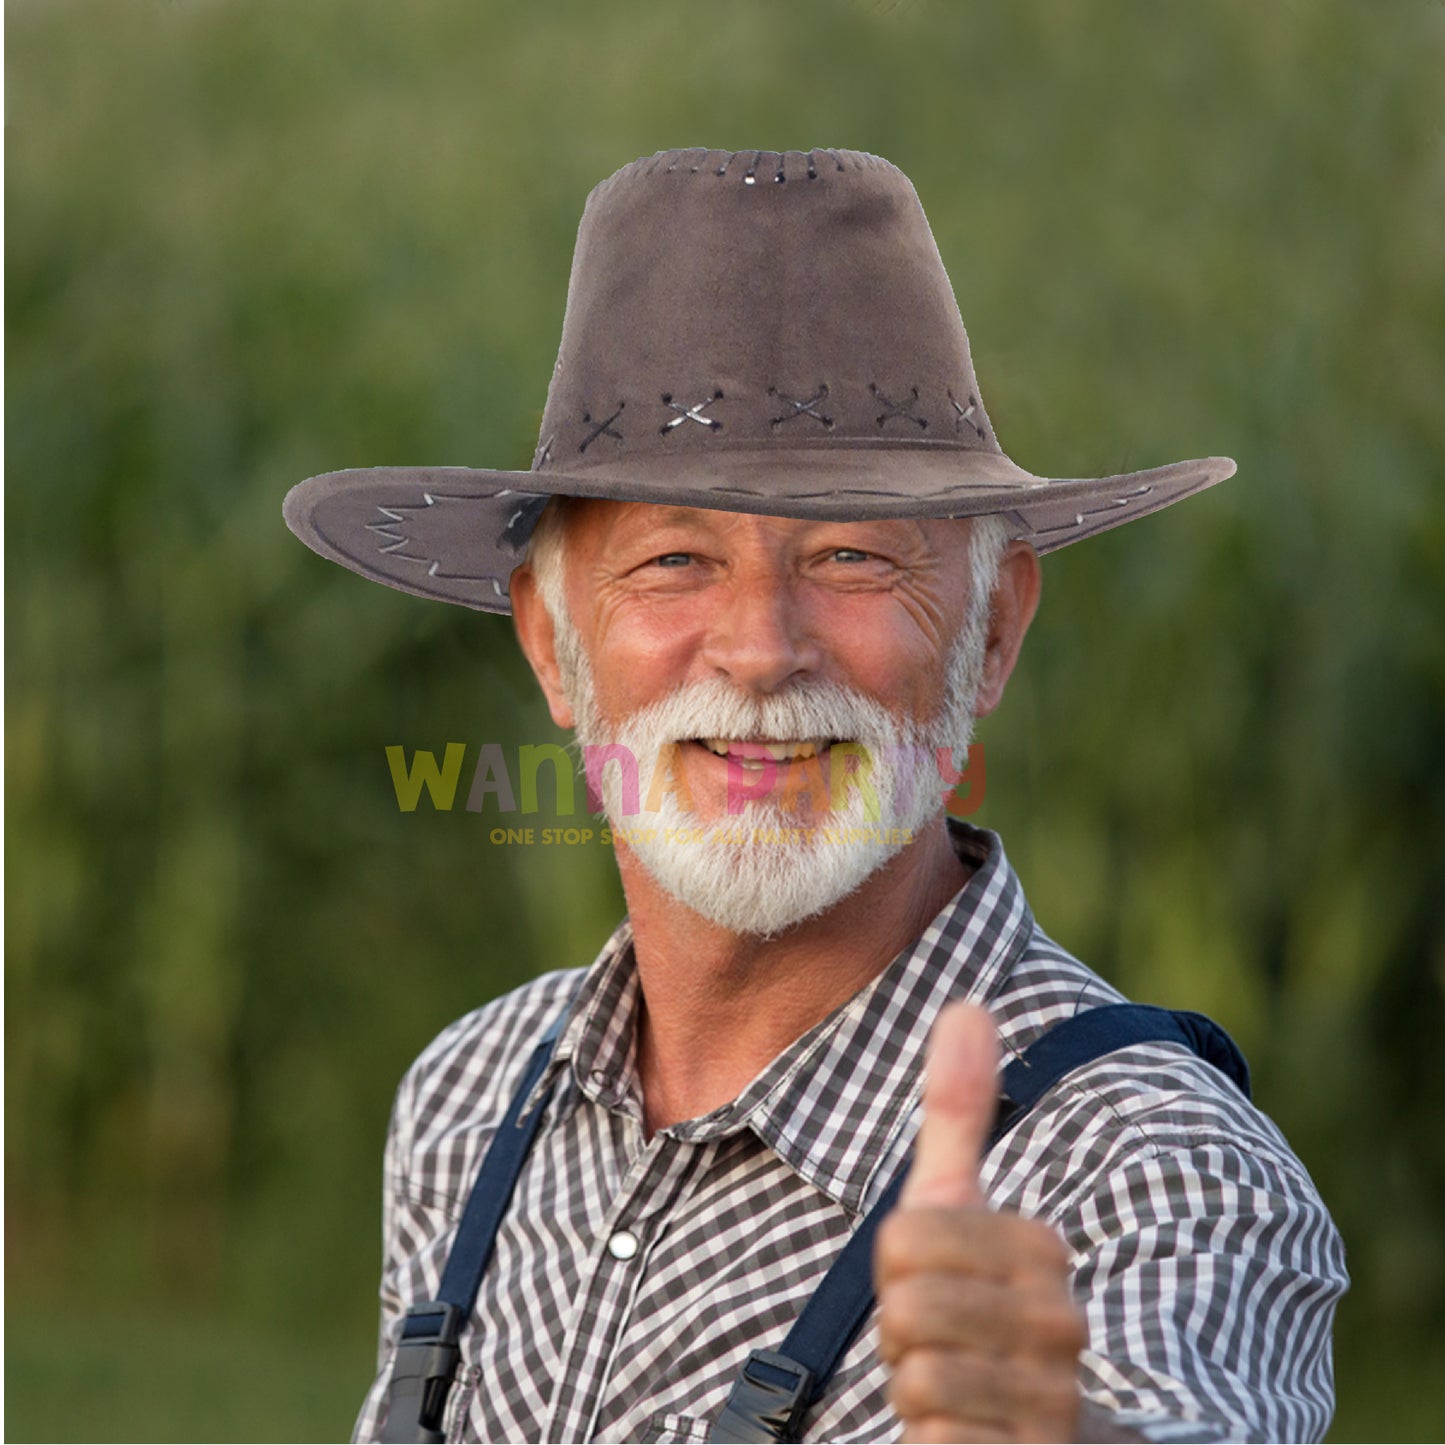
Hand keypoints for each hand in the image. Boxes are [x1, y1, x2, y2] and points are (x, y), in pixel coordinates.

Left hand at [876, 1003, 1086, 1442]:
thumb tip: (967, 1003)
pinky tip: (968, 1436)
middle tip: (938, 1338)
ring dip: (916, 1390)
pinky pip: (938, 1441)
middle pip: (908, 1309)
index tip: (933, 1278)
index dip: (896, 1265)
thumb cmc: (975, 1305)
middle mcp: (1064, 1330)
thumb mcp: (956, 1207)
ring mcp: (1054, 1407)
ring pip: (919, 1381)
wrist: (1031, 1433)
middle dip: (902, 1330)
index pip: (905, 1239)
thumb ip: (960, 1109)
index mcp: (1044, 1254)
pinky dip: (934, 1441)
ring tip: (956, 1386)